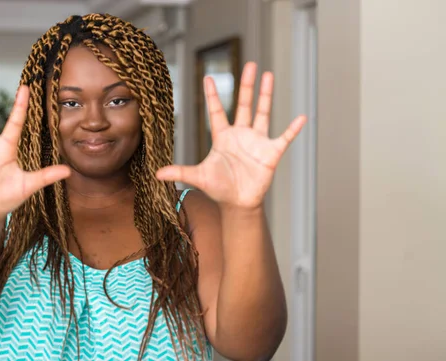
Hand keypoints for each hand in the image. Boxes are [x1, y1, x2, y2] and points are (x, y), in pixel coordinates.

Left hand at [156, 62, 306, 209]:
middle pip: (244, 104)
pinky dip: (293, 129)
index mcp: (222, 137)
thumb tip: (157, 174)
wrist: (238, 203)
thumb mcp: (198, 177)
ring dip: (266, 95)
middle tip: (249, 64)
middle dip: (246, 85)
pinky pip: (284, 138)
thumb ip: (180, 171)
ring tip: (269, 75)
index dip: (212, 95)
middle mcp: (240, 134)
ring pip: (263, 113)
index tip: (207, 77)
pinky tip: (302, 117)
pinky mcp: (270, 153)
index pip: (216, 111)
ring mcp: (257, 142)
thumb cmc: (219, 188)